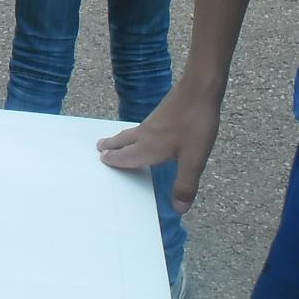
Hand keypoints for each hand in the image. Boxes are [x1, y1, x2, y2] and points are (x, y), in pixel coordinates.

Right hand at [96, 81, 222, 213]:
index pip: (127, 156)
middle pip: (124, 141)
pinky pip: (142, 127)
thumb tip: (178, 210)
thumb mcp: (194, 159)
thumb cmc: (195, 125)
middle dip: (112, 146)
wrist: (199, 88)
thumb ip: (185, 184)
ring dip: (121, 138)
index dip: (116, 160)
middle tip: (99, 147)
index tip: (102, 159)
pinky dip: (135, 133)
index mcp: (150, 147)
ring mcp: (153, 121)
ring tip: (116, 141)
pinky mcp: (162, 113)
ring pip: (132, 132)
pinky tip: (145, 132)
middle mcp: (146, 133)